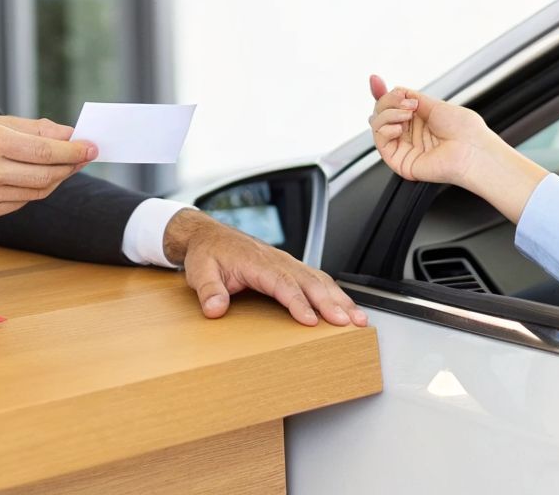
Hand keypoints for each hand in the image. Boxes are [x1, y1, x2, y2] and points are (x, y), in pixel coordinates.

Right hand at [0, 114, 95, 217]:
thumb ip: (33, 129)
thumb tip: (69, 133)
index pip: (46, 152)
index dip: (74, 151)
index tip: (92, 147)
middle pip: (46, 176)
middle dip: (71, 166)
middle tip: (84, 156)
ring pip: (37, 192)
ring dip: (56, 179)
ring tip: (64, 165)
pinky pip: (20, 203)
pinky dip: (34, 190)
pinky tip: (36, 177)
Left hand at [162, 209, 368, 326]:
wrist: (209, 236)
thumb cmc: (208, 254)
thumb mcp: (199, 271)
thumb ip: (208, 290)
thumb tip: (215, 308)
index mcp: (257, 262)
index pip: (282, 284)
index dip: (298, 303)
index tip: (310, 320)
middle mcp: (277, 261)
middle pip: (309, 282)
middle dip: (331, 303)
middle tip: (349, 322)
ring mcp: (287, 263)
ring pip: (319, 280)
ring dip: (341, 299)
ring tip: (359, 319)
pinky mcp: (290, 269)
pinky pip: (317, 279)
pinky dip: (335, 294)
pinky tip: (347, 308)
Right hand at [367, 75, 548, 221]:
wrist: (473, 150)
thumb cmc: (465, 130)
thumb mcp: (435, 105)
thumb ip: (412, 98)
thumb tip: (396, 90)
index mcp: (420, 120)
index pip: (393, 106)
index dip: (382, 93)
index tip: (375, 80)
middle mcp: (410, 133)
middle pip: (382, 113)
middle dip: (388, 101)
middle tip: (405, 101)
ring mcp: (405, 147)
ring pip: (378, 126)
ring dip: (388, 113)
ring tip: (406, 113)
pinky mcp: (400, 161)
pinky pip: (381, 143)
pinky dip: (385, 129)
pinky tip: (398, 126)